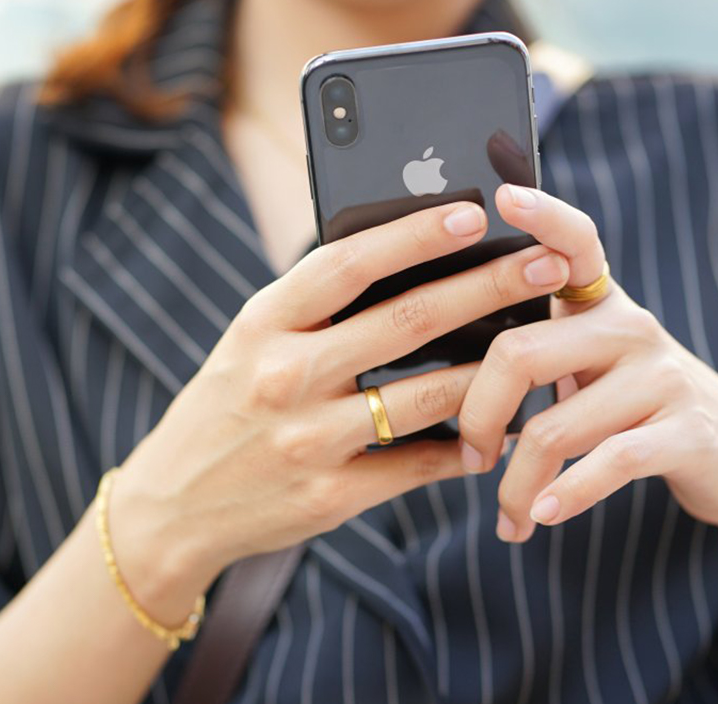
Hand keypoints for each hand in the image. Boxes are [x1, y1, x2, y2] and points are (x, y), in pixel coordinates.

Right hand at [108, 199, 575, 603]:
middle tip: (546, 266)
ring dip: (493, 374)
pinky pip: (416, 467)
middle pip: (406, 322)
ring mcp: (307, 441)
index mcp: (262, 324)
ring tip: (540, 350)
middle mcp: (283, 376)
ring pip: (426, 398)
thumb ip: (313, 308)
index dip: (415, 234)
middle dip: (487, 288)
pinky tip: (495, 435)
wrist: (172, 506)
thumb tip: (408, 262)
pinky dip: (462, 449)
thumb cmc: (224, 407)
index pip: (346, 263)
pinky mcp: (328, 497)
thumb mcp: (249, 343)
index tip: (474, 211)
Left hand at [458, 184, 717, 543]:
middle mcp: (629, 326)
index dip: (542, 215)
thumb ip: (535, 345)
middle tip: (469, 458)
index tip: (503, 195)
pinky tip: (539, 516)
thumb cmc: (629, 404)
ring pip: (554, 428)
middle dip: (477, 417)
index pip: (573, 240)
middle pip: (519, 353)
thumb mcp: (589, 362)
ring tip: (505, 515)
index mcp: (598, 303)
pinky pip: (608, 462)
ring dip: (516, 483)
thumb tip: (433, 358)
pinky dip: (566, 495)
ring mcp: (661, 377)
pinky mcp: (686, 431)